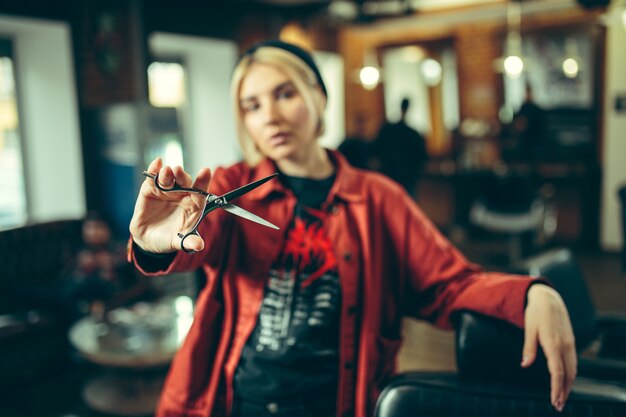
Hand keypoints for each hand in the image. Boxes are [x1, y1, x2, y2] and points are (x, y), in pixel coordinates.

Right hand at [129, 158, 211, 252]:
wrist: (148, 240)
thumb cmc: (169, 238)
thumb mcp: (179, 241)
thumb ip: (188, 242)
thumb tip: (198, 246)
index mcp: (193, 205)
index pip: (200, 192)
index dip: (203, 181)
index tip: (205, 171)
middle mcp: (182, 194)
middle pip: (185, 182)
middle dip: (182, 176)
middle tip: (178, 170)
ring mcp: (166, 190)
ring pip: (169, 178)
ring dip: (168, 174)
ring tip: (167, 171)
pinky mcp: (151, 189)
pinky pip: (153, 177)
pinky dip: (154, 169)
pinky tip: (157, 163)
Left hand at [523, 284, 576, 411]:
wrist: (549, 298)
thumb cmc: (536, 313)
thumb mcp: (529, 329)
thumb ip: (528, 348)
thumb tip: (524, 364)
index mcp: (553, 343)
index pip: (557, 371)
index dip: (556, 388)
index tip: (554, 400)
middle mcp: (564, 345)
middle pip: (568, 374)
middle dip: (564, 391)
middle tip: (558, 405)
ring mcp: (569, 343)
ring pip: (573, 369)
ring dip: (569, 384)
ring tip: (562, 397)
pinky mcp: (570, 341)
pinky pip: (573, 361)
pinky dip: (571, 374)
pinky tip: (566, 380)